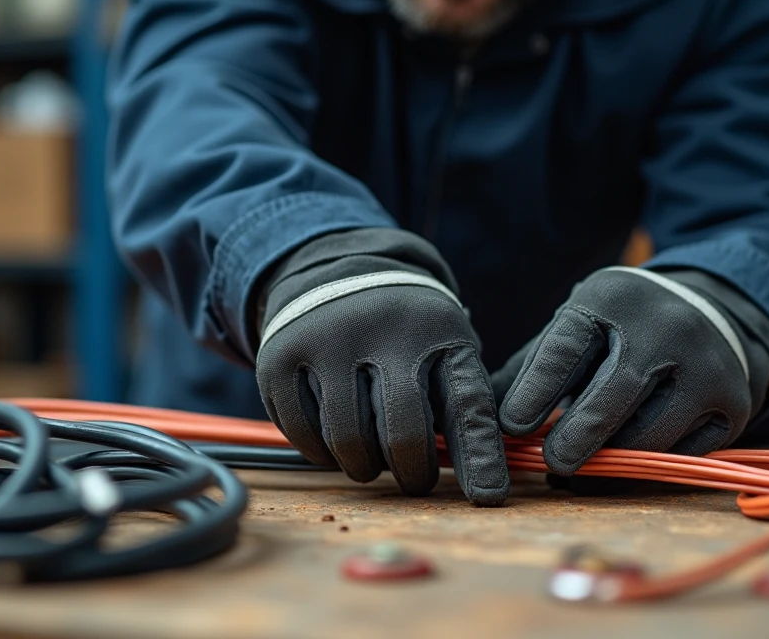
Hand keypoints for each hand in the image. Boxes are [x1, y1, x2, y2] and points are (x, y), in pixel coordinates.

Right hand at [254, 229, 508, 504]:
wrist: (337, 272)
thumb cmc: (406, 332)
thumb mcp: (444, 345)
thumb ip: (462, 402)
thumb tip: (483, 484)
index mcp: (436, 328)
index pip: (466, 401)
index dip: (479, 455)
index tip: (488, 497)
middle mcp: (381, 330)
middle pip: (402, 435)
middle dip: (413, 474)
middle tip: (414, 479)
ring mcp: (326, 342)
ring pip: (349, 442)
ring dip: (365, 467)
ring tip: (373, 456)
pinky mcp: (280, 358)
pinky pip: (303, 435)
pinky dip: (322, 453)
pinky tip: (335, 440)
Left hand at [491, 266, 768, 475]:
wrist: (713, 312)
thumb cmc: (622, 328)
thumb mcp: (580, 326)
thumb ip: (531, 366)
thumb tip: (473, 410)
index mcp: (611, 299)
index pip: (566, 347)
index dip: (535, 391)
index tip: (510, 427)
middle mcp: (665, 326)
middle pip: (613, 395)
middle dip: (576, 438)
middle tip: (551, 464)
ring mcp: (705, 365)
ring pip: (648, 434)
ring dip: (610, 463)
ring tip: (577, 476)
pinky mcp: (732, 403)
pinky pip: (682, 453)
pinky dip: (648, 468)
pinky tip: (624, 469)